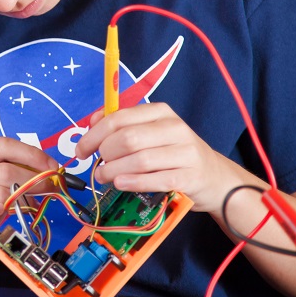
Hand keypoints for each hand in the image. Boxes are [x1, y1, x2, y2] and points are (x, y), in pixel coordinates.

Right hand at [0, 136, 60, 276]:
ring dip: (19, 202)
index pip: (2, 145)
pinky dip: (0, 213)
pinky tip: (0, 217)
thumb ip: (10, 175)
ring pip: (0, 192)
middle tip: (50, 189)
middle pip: (4, 169)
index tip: (51, 167)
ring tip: (23, 209)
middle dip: (35, 180)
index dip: (32, 154)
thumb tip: (46, 172)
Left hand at [74, 102, 243, 213]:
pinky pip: (155, 179)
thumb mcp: (151, 132)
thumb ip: (123, 125)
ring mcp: (185, 152)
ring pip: (139, 160)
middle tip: (97, 167)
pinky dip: (133, 182)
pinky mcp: (189, 177)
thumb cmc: (174, 154)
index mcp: (161, 112)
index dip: (94, 135)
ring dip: (114, 171)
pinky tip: (121, 184)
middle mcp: (175, 128)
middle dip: (105, 154)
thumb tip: (92, 121)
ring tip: (105, 177)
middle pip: (128, 138)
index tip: (81, 149)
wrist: (214, 177)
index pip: (119, 118)